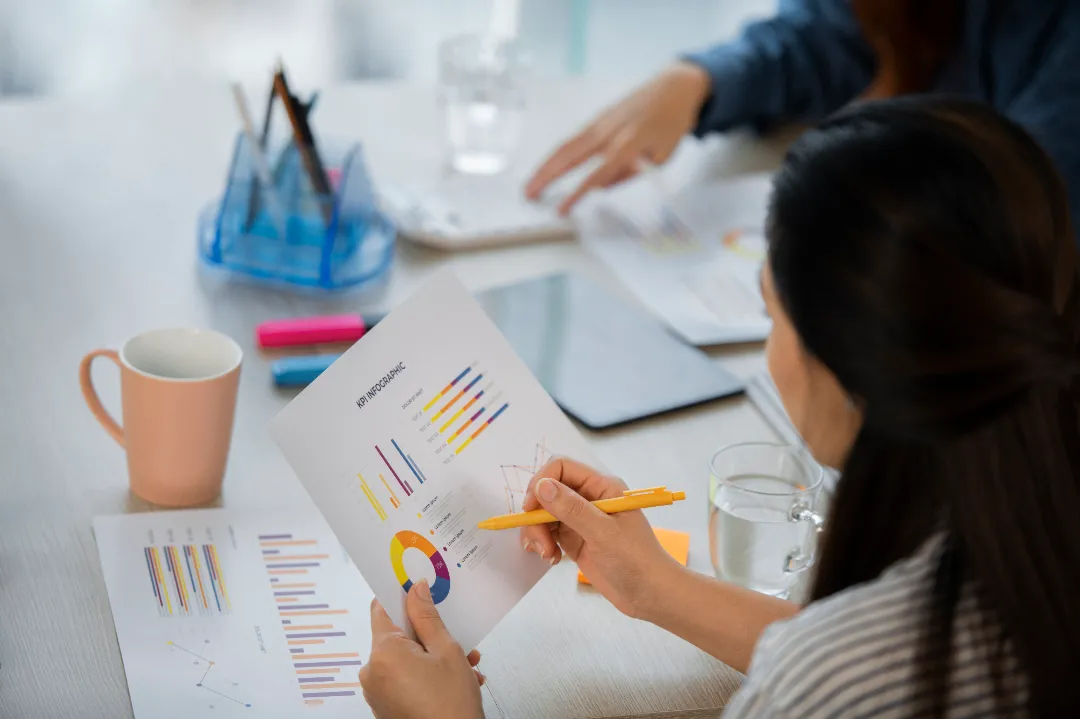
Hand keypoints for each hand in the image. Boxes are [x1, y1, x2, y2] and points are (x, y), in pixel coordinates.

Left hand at [360, 582, 482, 718]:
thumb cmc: (450, 705)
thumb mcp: (446, 650)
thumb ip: (427, 617)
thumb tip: (416, 590)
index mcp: (383, 652)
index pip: (382, 609)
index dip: (401, 597)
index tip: (418, 590)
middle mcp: (372, 672)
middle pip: (398, 636)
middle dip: (429, 635)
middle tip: (457, 638)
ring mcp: (377, 692)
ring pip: (405, 659)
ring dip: (433, 657)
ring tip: (465, 666)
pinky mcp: (385, 707)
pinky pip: (403, 678)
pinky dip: (425, 675)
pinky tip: (454, 681)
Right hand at [520, 458, 680, 618]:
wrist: (650, 594)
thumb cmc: (636, 559)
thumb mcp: (603, 532)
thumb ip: (571, 508)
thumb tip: (542, 486)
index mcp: (602, 486)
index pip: (562, 468)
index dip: (542, 482)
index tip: (531, 508)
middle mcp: (589, 498)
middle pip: (548, 491)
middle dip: (537, 515)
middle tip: (539, 541)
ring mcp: (581, 519)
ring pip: (544, 514)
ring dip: (537, 532)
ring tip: (547, 554)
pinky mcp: (575, 539)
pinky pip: (548, 532)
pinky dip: (542, 543)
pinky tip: (552, 558)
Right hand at [524, 61, 710, 213]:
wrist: (674, 87)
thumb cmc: (672, 126)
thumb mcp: (662, 157)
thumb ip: (631, 173)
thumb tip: (600, 187)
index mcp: (628, 143)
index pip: (597, 174)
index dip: (576, 194)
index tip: (560, 211)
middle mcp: (608, 131)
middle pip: (570, 155)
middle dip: (546, 176)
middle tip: (528, 195)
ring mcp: (600, 122)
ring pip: (565, 146)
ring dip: (544, 166)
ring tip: (529, 185)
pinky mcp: (597, 118)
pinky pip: (572, 139)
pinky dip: (555, 154)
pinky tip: (544, 167)